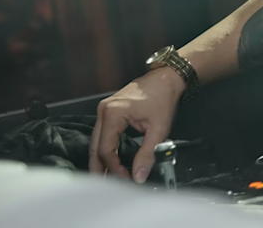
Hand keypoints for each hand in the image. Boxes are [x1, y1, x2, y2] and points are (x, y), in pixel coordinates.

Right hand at [89, 67, 184, 181]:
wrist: (166, 78)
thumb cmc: (163, 97)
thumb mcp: (159, 129)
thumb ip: (147, 154)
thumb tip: (139, 175)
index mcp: (113, 114)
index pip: (106, 149)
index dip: (114, 167)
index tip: (126, 177)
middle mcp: (104, 110)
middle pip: (95, 146)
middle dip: (100, 167)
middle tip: (105, 184)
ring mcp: (104, 109)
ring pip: (96, 140)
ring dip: (101, 158)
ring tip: (106, 176)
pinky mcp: (109, 110)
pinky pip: (102, 133)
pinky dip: (105, 147)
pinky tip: (110, 159)